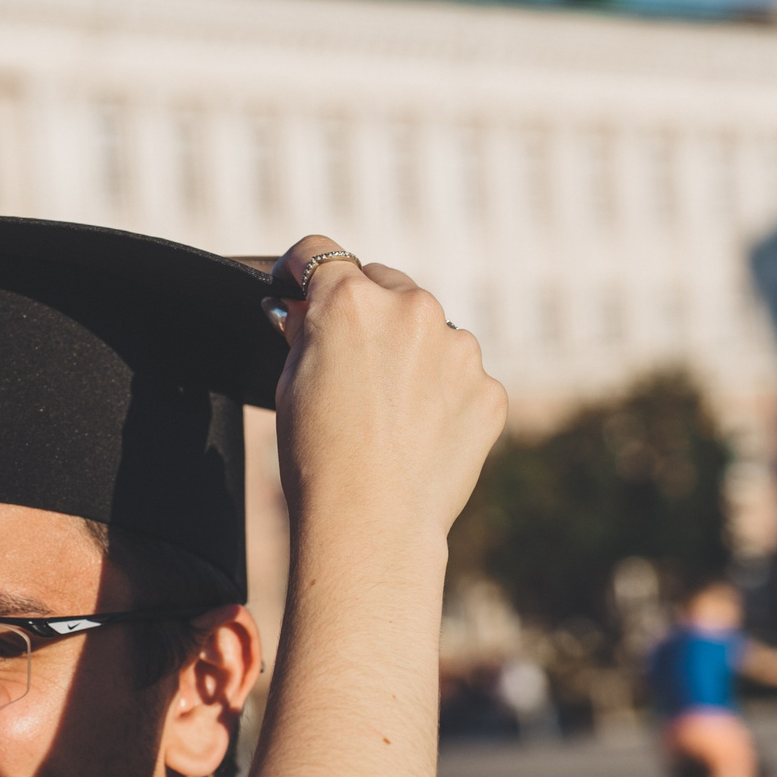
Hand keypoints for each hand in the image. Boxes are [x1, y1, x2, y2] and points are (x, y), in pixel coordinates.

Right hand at [263, 237, 503, 551]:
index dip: (302, 271)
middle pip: (383, 283)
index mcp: (350, 300)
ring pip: (430, 330)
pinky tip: (418, 434)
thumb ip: (304, 333)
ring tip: (387, 410)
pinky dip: (442, 395)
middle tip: (348, 360)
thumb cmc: (317, 457)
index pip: (319, 253)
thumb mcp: (288, 383)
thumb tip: (304, 312)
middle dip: (365, 310)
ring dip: (411, 352)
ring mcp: (459, 348)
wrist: (371, 523)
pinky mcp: (488, 389)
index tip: (298, 287)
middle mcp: (411, 307)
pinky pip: (461, 377)